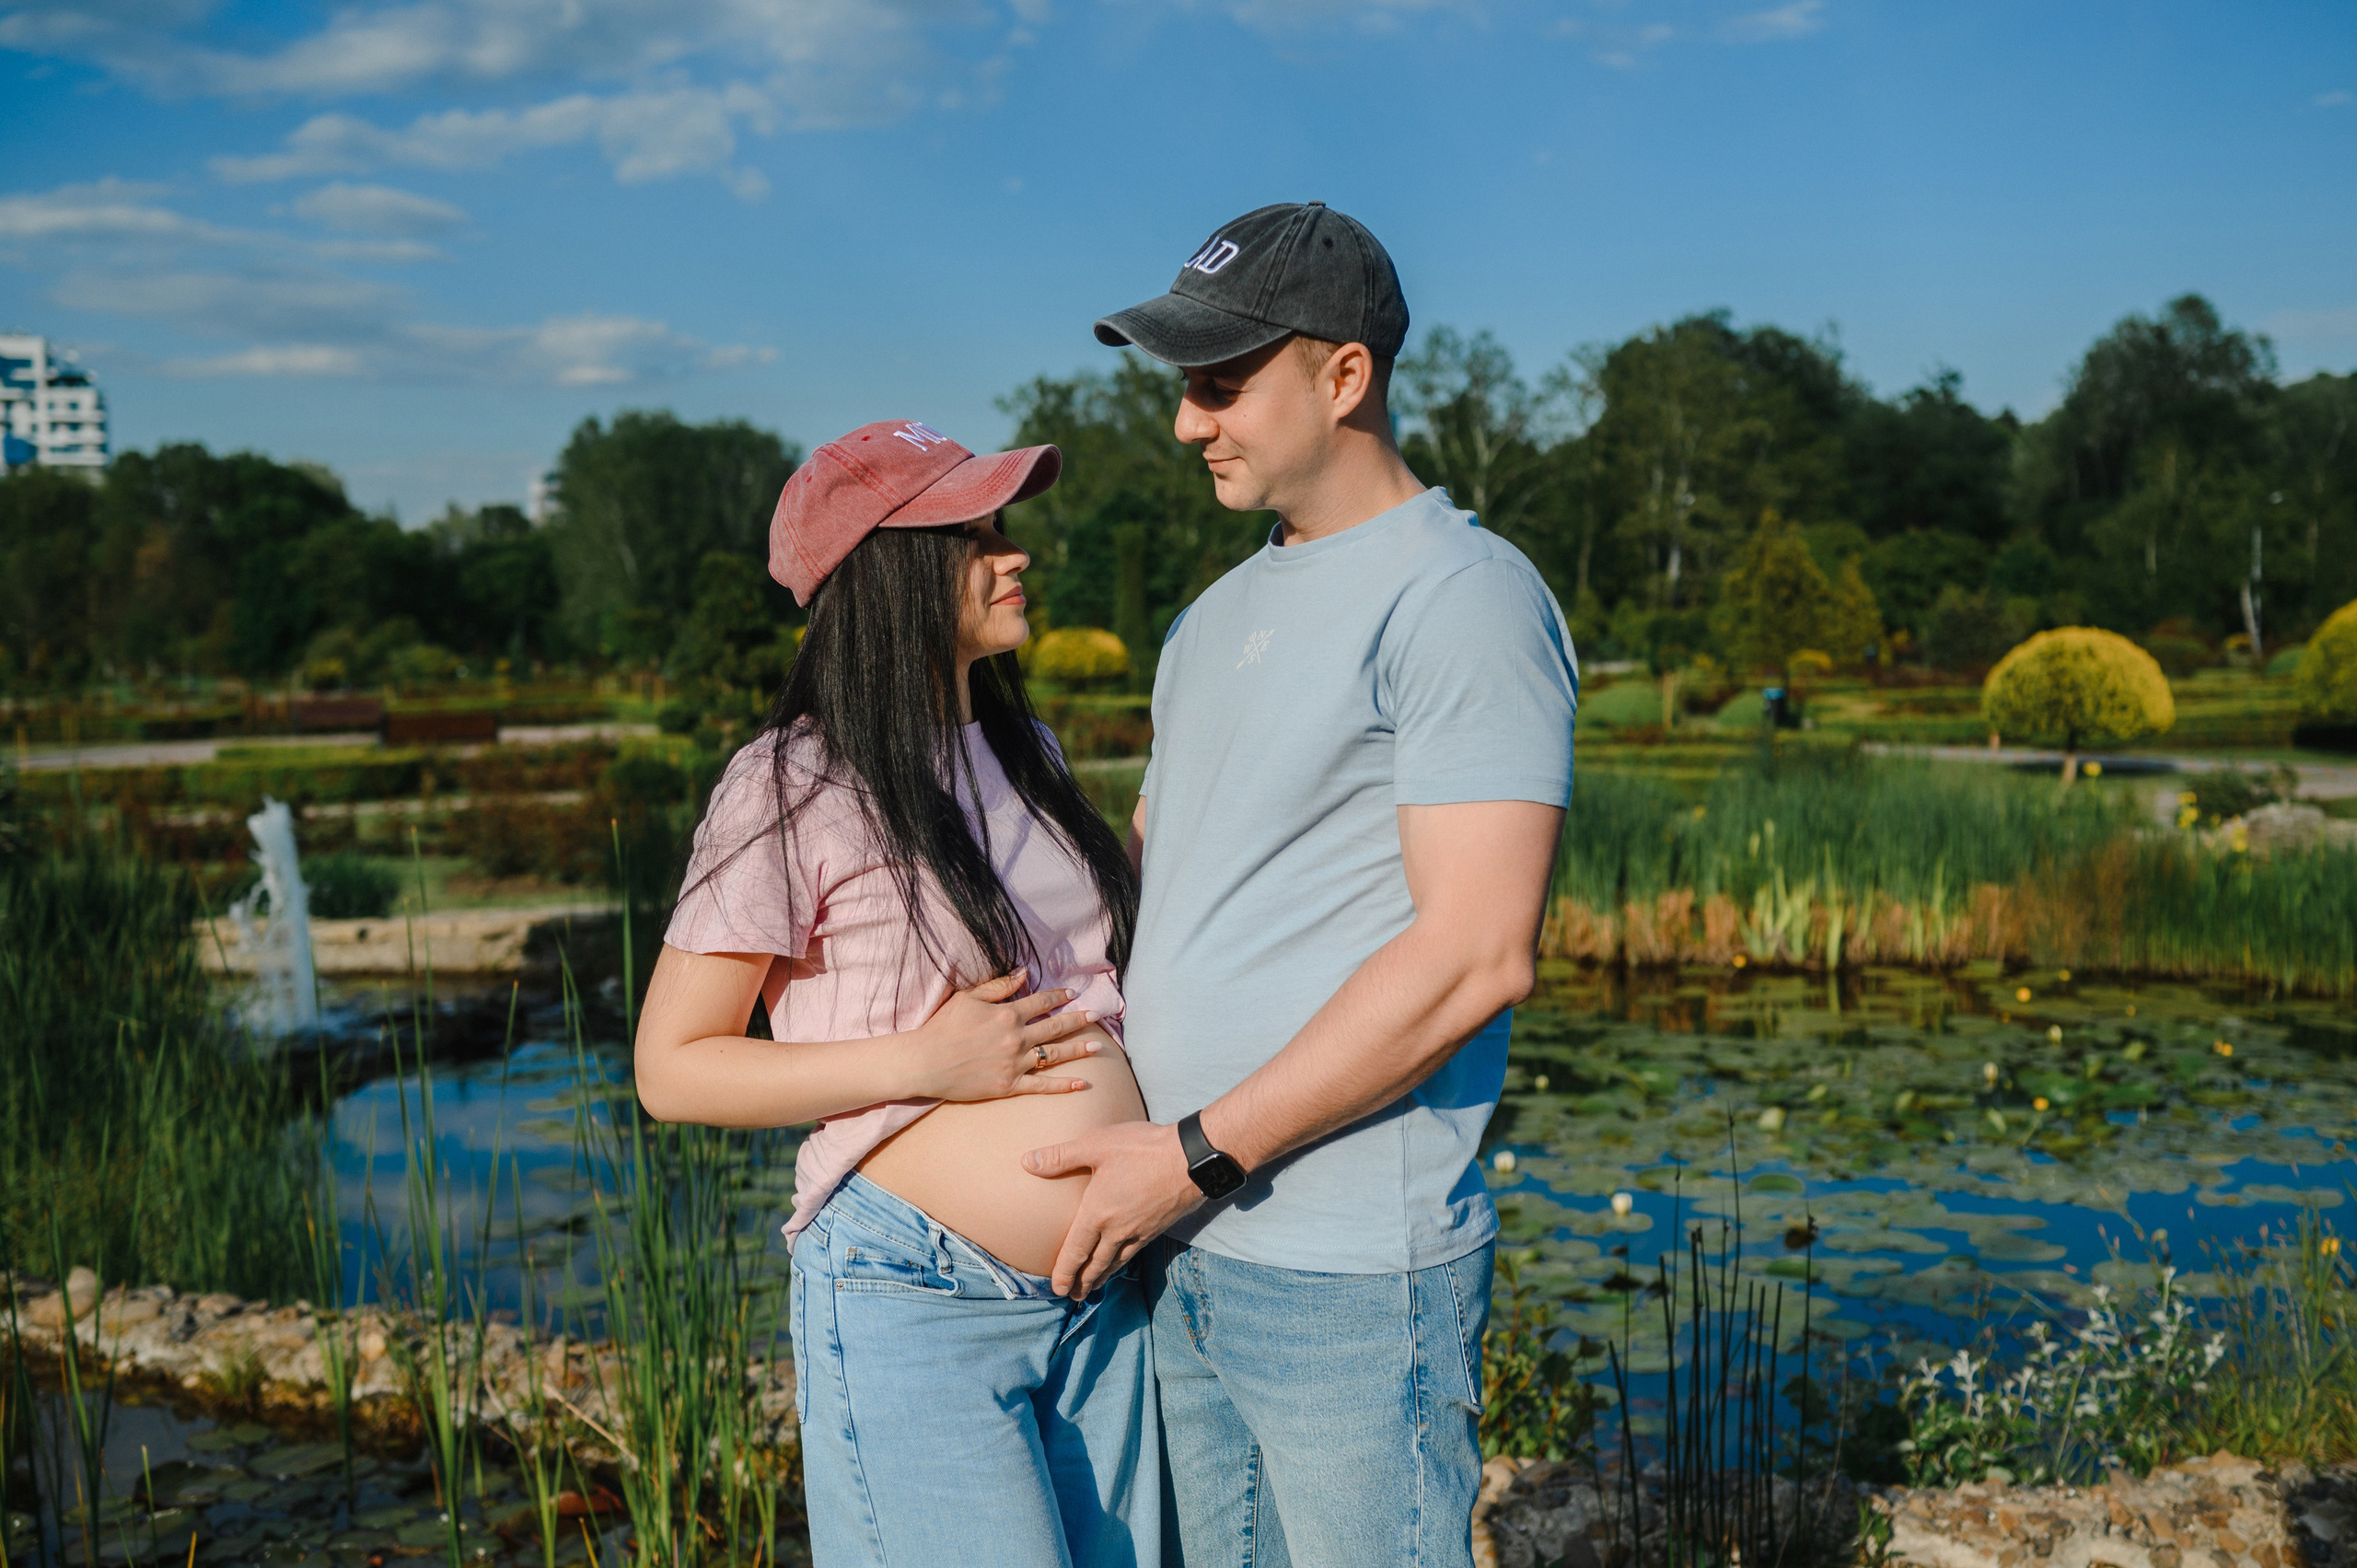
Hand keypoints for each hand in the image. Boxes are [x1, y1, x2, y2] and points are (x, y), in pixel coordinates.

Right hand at [908, 970, 1100, 1102]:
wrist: (925, 1062)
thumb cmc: (943, 1027)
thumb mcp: (968, 998)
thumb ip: (998, 986)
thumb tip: (1024, 972)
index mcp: (1006, 1014)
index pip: (1040, 1002)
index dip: (1057, 996)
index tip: (1071, 993)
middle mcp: (1015, 1038)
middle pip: (1054, 1026)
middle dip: (1077, 1019)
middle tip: (1096, 1015)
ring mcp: (1014, 1063)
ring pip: (1054, 1055)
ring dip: (1078, 1049)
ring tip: (1097, 1046)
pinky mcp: (1009, 1085)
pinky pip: (1042, 1086)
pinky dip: (1063, 1085)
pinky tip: (1081, 1083)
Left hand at [1024, 1122, 1204, 1297]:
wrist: (1192, 1159)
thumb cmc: (1142, 1149)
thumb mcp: (1097, 1145)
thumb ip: (1061, 1156)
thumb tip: (1027, 1161)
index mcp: (1098, 1214)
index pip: (1075, 1251)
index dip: (1064, 1272)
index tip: (1057, 1289)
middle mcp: (1117, 1230)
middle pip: (1096, 1264)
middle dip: (1083, 1282)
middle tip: (1073, 1296)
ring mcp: (1140, 1231)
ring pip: (1117, 1262)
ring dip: (1103, 1277)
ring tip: (1095, 1287)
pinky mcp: (1157, 1227)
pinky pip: (1135, 1252)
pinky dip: (1123, 1263)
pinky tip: (1123, 1259)